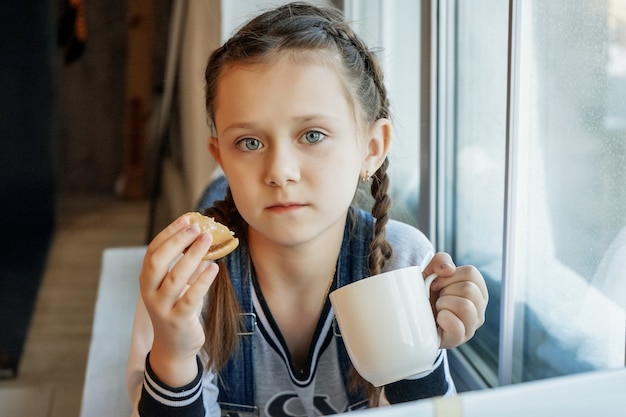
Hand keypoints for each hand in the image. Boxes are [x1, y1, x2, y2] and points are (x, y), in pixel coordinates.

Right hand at [139, 214, 218, 385]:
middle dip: (177, 241)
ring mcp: (162, 307)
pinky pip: (190, 297)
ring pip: (174, 278)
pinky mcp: (178, 320)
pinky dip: (202, 281)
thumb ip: (188, 265)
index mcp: (147, 280)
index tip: (187, 219)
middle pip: (158, 261)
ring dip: (192, 256)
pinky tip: (214, 267)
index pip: (153, 251)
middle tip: (198, 227)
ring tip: (208, 240)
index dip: (169, 233)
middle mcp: (150, 292)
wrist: (175, 347)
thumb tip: (205, 239)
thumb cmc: (178, 309)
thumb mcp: (179, 286)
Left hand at [422, 252, 487, 348]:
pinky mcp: (458, 340)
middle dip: (446, 290)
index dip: (448, 276)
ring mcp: (471, 325)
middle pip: (469, 289)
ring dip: (444, 304)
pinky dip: (445, 319)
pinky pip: (458, 328)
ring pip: (466, 307)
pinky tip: (438, 319)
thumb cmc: (426, 294)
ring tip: (438, 309)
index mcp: (476, 290)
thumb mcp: (430, 273)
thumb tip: (448, 269)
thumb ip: (440, 261)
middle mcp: (479, 308)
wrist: (412, 318)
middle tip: (437, 298)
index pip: (471, 273)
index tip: (435, 284)